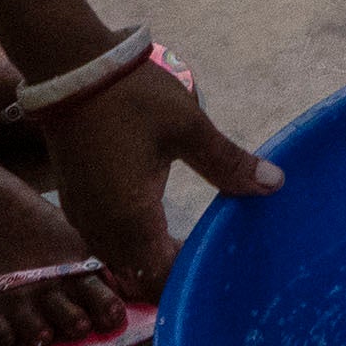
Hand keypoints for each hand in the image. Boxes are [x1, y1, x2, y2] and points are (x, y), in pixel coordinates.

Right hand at [41, 46, 276, 290]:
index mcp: (130, 219)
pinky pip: (104, 240)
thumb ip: (228, 163)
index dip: (191, 278)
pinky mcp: (75, 201)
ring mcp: (83, 217)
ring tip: (188, 243)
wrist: (71, 67)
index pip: (161, 276)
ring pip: (119, 260)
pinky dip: (131, 242)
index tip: (221, 264)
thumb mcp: (188, 128)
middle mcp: (101, 229)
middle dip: (173, 273)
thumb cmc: (132, 97)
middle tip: (210, 255)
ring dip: (150, 259)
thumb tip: (274, 184)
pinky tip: (154, 222)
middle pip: (138, 276)